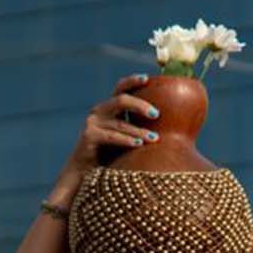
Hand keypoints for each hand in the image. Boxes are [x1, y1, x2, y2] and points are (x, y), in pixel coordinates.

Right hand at [58, 76, 159, 192]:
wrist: (85, 173)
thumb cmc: (110, 156)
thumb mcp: (126, 138)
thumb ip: (139, 128)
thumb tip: (167, 126)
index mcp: (109, 108)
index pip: (120, 88)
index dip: (132, 81)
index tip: (148, 78)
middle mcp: (99, 111)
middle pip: (121, 100)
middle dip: (140, 105)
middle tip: (156, 114)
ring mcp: (93, 122)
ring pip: (120, 123)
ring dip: (139, 131)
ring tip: (154, 138)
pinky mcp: (89, 136)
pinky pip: (112, 136)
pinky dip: (126, 140)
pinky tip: (138, 144)